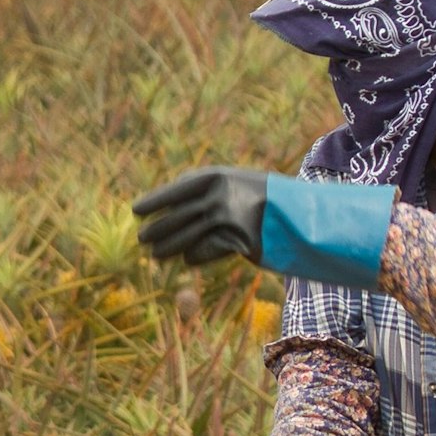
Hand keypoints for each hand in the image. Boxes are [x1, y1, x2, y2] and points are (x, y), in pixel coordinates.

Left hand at [134, 167, 267, 268]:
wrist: (300, 212)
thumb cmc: (263, 197)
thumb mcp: (235, 184)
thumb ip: (205, 192)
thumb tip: (169, 206)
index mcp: (217, 177)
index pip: (177, 190)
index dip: (155, 200)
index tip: (136, 210)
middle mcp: (220, 196)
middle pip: (179, 216)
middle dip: (158, 228)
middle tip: (142, 238)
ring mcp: (229, 220)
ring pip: (187, 236)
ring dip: (169, 247)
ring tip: (155, 255)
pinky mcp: (238, 242)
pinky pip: (206, 250)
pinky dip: (196, 255)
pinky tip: (188, 259)